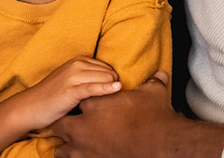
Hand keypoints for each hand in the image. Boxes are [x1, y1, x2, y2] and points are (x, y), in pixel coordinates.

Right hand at [0, 57, 120, 157]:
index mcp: (79, 60)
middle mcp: (77, 64)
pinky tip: (117, 89)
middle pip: (109, 71)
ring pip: (104, 78)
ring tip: (124, 99)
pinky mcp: (71, 89)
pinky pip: (94, 87)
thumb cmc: (53, 97)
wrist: (30, 107)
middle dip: (117, 83)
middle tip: (126, 97)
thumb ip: (89, 78)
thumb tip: (113, 84)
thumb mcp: (72, 82)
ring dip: (114, 87)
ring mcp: (73, 76)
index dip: (115, 80)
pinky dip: (107, 88)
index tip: (123, 91)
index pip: (107, 67)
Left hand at [52, 72, 223, 157]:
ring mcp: (85, 149)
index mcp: (95, 104)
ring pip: (62, 149)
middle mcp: (84, 126)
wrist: (159, 145)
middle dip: (65, 122)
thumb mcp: (152, 94)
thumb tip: (161, 74)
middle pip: (62, 123)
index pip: (79, 97)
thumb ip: (153, 82)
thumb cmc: (153, 118)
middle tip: (73, 122)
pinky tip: (83, 156)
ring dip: (66, 146)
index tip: (88, 103)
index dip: (84, 100)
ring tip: (74, 145)